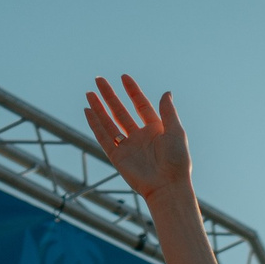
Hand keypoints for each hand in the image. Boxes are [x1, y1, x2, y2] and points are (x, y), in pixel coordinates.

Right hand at [84, 75, 190, 201]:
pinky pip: (104, 138)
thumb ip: (168, 112)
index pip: (141, 105)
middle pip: (121, 111)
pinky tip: (88, 111)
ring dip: (99, 108)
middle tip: (99, 80)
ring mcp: (128, 147)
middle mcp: (140, 136)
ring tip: (89, 93)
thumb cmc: (177, 161)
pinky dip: (95, 125)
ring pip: (109, 122)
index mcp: (155, 129)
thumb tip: (166, 92)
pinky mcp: (118, 158)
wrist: (168, 186)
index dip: (132, 91)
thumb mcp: (175, 132)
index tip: (123, 77)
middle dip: (110, 96)